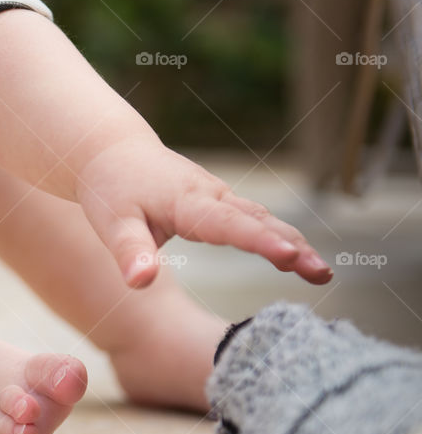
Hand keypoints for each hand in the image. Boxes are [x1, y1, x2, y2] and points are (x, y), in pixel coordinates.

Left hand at [75, 135, 333, 288]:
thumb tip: (140, 282)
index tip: (290, 257)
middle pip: (258, 222)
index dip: (260, 242)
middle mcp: (210, 196)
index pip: (230, 225)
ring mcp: (217, 196)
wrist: (110, 150)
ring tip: (320, 274)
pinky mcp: (217, 200)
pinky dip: (278, 235)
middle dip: (293, 247)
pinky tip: (296, 255)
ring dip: (293, 243)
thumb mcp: (112, 222)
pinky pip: (254, 219)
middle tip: (322, 274)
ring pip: (262, 219)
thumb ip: (129, 252)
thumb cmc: (110, 188)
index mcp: (187, 202)